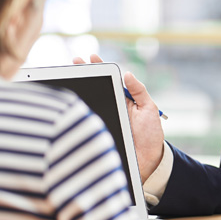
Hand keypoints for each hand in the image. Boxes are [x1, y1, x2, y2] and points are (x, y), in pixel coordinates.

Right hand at [73, 54, 165, 180]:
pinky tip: (70, 103)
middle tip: (74, 61)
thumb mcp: (149, 109)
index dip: (99, 68)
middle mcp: (111, 106)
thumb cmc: (151, 134)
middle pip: (95, 87)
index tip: (90, 58)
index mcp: (123, 99)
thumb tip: (128, 73)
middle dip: (83, 73)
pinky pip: (86, 121)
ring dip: (77, 90)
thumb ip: (140, 91)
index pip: (109, 80)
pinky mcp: (98, 132)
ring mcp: (103, 119)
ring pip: (88, 103)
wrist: (148, 161)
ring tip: (69, 77)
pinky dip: (77, 112)